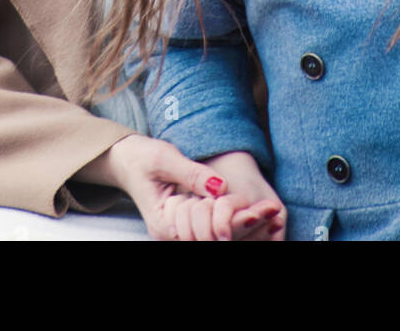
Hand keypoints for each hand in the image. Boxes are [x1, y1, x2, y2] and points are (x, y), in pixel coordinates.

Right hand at [75, 133, 264, 240]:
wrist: (127, 160)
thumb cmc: (142, 158)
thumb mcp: (166, 158)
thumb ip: (192, 174)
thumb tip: (221, 187)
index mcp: (165, 224)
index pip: (206, 234)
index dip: (233, 224)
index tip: (257, 211)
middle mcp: (175, 235)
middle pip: (216, 240)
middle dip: (246, 227)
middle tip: (272, 211)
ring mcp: (182, 232)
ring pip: (218, 238)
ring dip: (245, 227)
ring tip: (271, 212)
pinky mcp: (190, 224)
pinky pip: (215, 230)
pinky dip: (236, 222)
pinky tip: (255, 212)